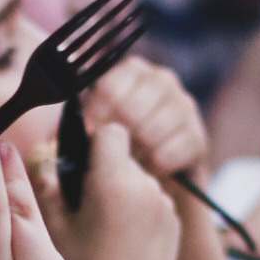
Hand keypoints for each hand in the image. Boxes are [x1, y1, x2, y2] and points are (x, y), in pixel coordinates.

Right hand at [35, 120, 179, 259]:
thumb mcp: (51, 226)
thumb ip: (46, 181)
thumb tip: (42, 150)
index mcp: (115, 182)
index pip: (110, 132)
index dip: (92, 142)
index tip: (78, 167)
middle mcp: (148, 189)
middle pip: (125, 155)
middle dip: (105, 169)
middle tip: (83, 202)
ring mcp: (166, 208)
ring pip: (140, 180)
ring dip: (122, 190)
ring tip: (102, 227)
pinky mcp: (175, 226)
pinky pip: (154, 203)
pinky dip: (138, 212)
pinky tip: (121, 242)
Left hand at [80, 51, 207, 183]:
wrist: (153, 185)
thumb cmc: (114, 154)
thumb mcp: (92, 136)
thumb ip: (79, 128)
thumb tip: (61, 136)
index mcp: (126, 74)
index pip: (109, 85)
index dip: (97, 113)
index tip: (90, 135)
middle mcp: (157, 80)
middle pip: (134, 104)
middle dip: (121, 133)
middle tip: (115, 152)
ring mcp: (181, 103)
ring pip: (160, 121)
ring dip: (144, 146)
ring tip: (136, 162)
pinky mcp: (198, 132)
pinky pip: (184, 141)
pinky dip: (167, 157)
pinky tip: (156, 168)